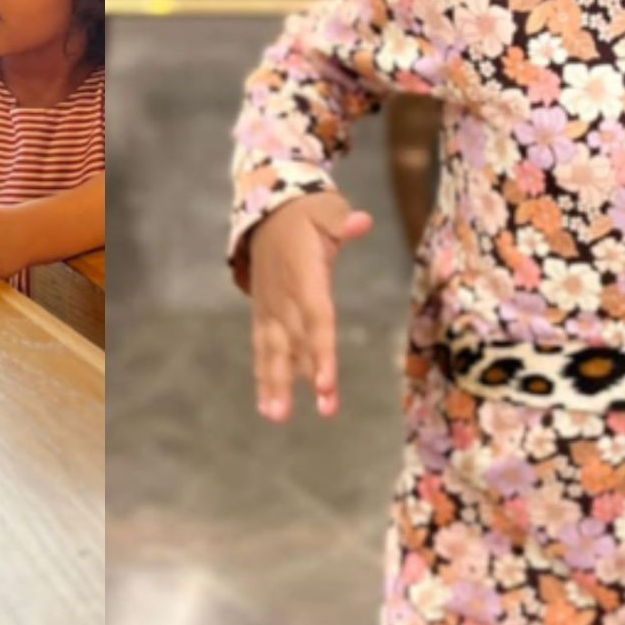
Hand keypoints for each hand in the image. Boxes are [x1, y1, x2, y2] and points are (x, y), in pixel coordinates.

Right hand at [249, 192, 371, 422]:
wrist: (266, 207)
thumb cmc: (306, 211)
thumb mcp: (327, 209)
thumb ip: (342, 221)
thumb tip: (361, 222)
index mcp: (304, 274)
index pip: (316, 317)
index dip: (321, 350)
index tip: (326, 383)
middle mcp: (284, 296)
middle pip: (297, 342)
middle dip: (306, 377)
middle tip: (322, 410)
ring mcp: (270, 306)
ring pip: (273, 350)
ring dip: (276, 384)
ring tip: (277, 417)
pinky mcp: (264, 312)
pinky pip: (263, 347)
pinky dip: (265, 376)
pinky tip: (268, 405)